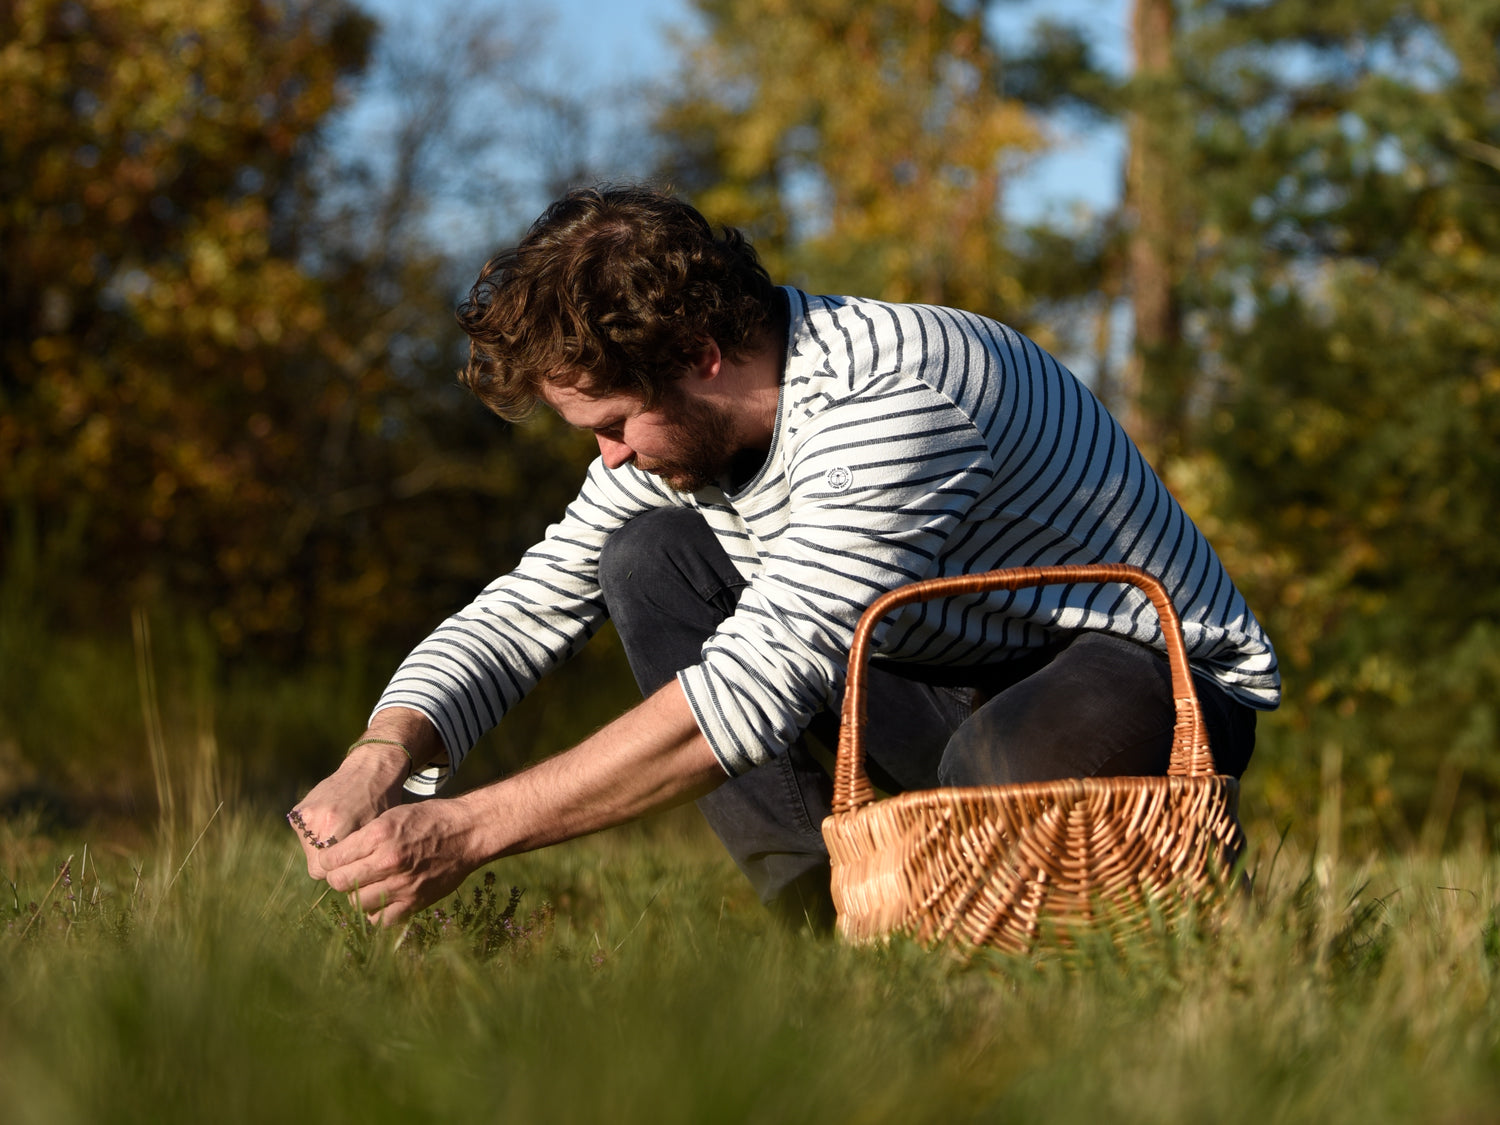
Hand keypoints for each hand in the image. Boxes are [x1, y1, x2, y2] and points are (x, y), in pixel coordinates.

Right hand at [288, 742, 409, 878]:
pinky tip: (334, 822)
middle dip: (331, 863)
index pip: (327, 873)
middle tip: (349, 850)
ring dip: (322, 849)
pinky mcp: (297, 811)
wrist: (370, 769)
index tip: (354, 864)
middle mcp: (317, 821)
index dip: (342, 871)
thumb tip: (350, 884)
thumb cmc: (382, 802)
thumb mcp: (377, 832)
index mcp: (338, 827)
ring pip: (309, 852)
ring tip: (343, 831)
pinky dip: (316, 834)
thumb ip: (360, 856)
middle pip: (316, 866)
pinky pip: (305, 837)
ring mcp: (304, 815)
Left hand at [318, 801, 477, 924]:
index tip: (331, 862)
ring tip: (365, 886)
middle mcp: (388, 861)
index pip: (333, 859)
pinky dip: (376, 912)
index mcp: (380, 835)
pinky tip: (381, 899)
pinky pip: (381, 920)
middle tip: (346, 874)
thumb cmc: (429, 820)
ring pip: (356, 903)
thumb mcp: (392, 816)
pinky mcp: (415, 901)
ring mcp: (402, 884)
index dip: (327, 862)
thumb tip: (336, 858)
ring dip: (356, 896)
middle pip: (340, 883)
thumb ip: (364, 838)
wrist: (468, 832)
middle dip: (337, 879)